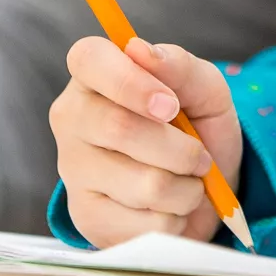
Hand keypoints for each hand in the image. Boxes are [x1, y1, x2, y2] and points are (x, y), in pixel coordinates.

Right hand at [50, 36, 241, 247]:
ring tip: (186, 181)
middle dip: (181, 148)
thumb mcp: (204, 89)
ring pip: (143, 184)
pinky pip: (146, 225)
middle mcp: (71, 119)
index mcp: (93, 75)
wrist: (204, 188)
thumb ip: (180, 66)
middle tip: (199, 155)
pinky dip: (176, 218)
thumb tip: (142, 50)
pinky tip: (167, 207)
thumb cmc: (196, 126)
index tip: (171, 106)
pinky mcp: (86, 217)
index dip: (131, 82)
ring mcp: (73, 170)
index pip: (88, 59)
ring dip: (186, 188)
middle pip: (120, 128)